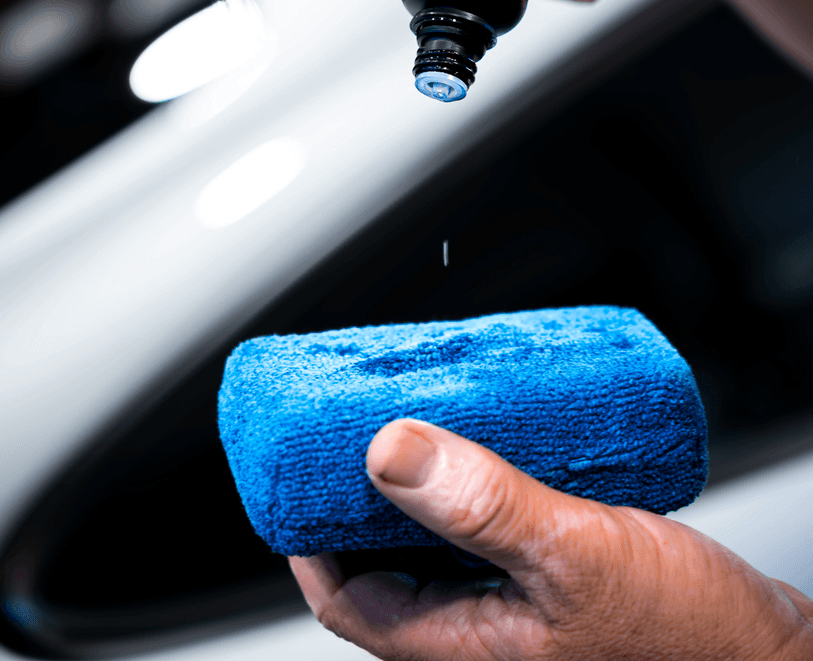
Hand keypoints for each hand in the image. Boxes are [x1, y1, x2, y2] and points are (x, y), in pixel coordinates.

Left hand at [290, 418, 812, 659]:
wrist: (771, 657)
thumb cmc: (691, 645)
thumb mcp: (575, 557)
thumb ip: (484, 504)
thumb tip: (389, 450)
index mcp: (463, 646)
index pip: (347, 599)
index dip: (307, 538)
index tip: (295, 476)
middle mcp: (481, 632)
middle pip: (388, 562)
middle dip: (365, 497)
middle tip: (357, 431)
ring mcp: (516, 609)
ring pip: (440, 542)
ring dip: (426, 484)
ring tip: (424, 422)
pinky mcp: (552, 581)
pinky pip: (490, 530)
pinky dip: (479, 485)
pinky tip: (496, 445)